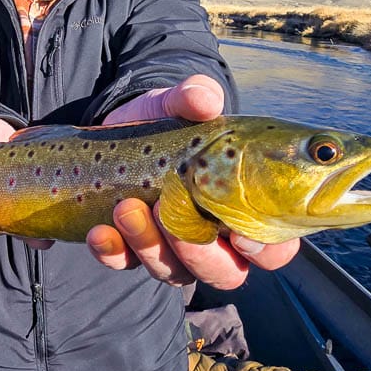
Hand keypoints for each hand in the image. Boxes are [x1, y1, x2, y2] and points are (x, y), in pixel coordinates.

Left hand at [87, 74, 300, 288]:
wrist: (123, 125)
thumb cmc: (173, 122)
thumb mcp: (181, 103)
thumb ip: (196, 97)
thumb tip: (204, 101)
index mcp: (246, 210)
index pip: (272, 249)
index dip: (263, 250)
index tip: (239, 233)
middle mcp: (216, 240)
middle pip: (223, 273)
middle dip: (197, 252)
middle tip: (170, 210)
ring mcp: (174, 250)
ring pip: (173, 272)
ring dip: (149, 246)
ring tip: (126, 208)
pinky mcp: (132, 249)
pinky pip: (124, 264)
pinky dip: (112, 252)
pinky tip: (99, 232)